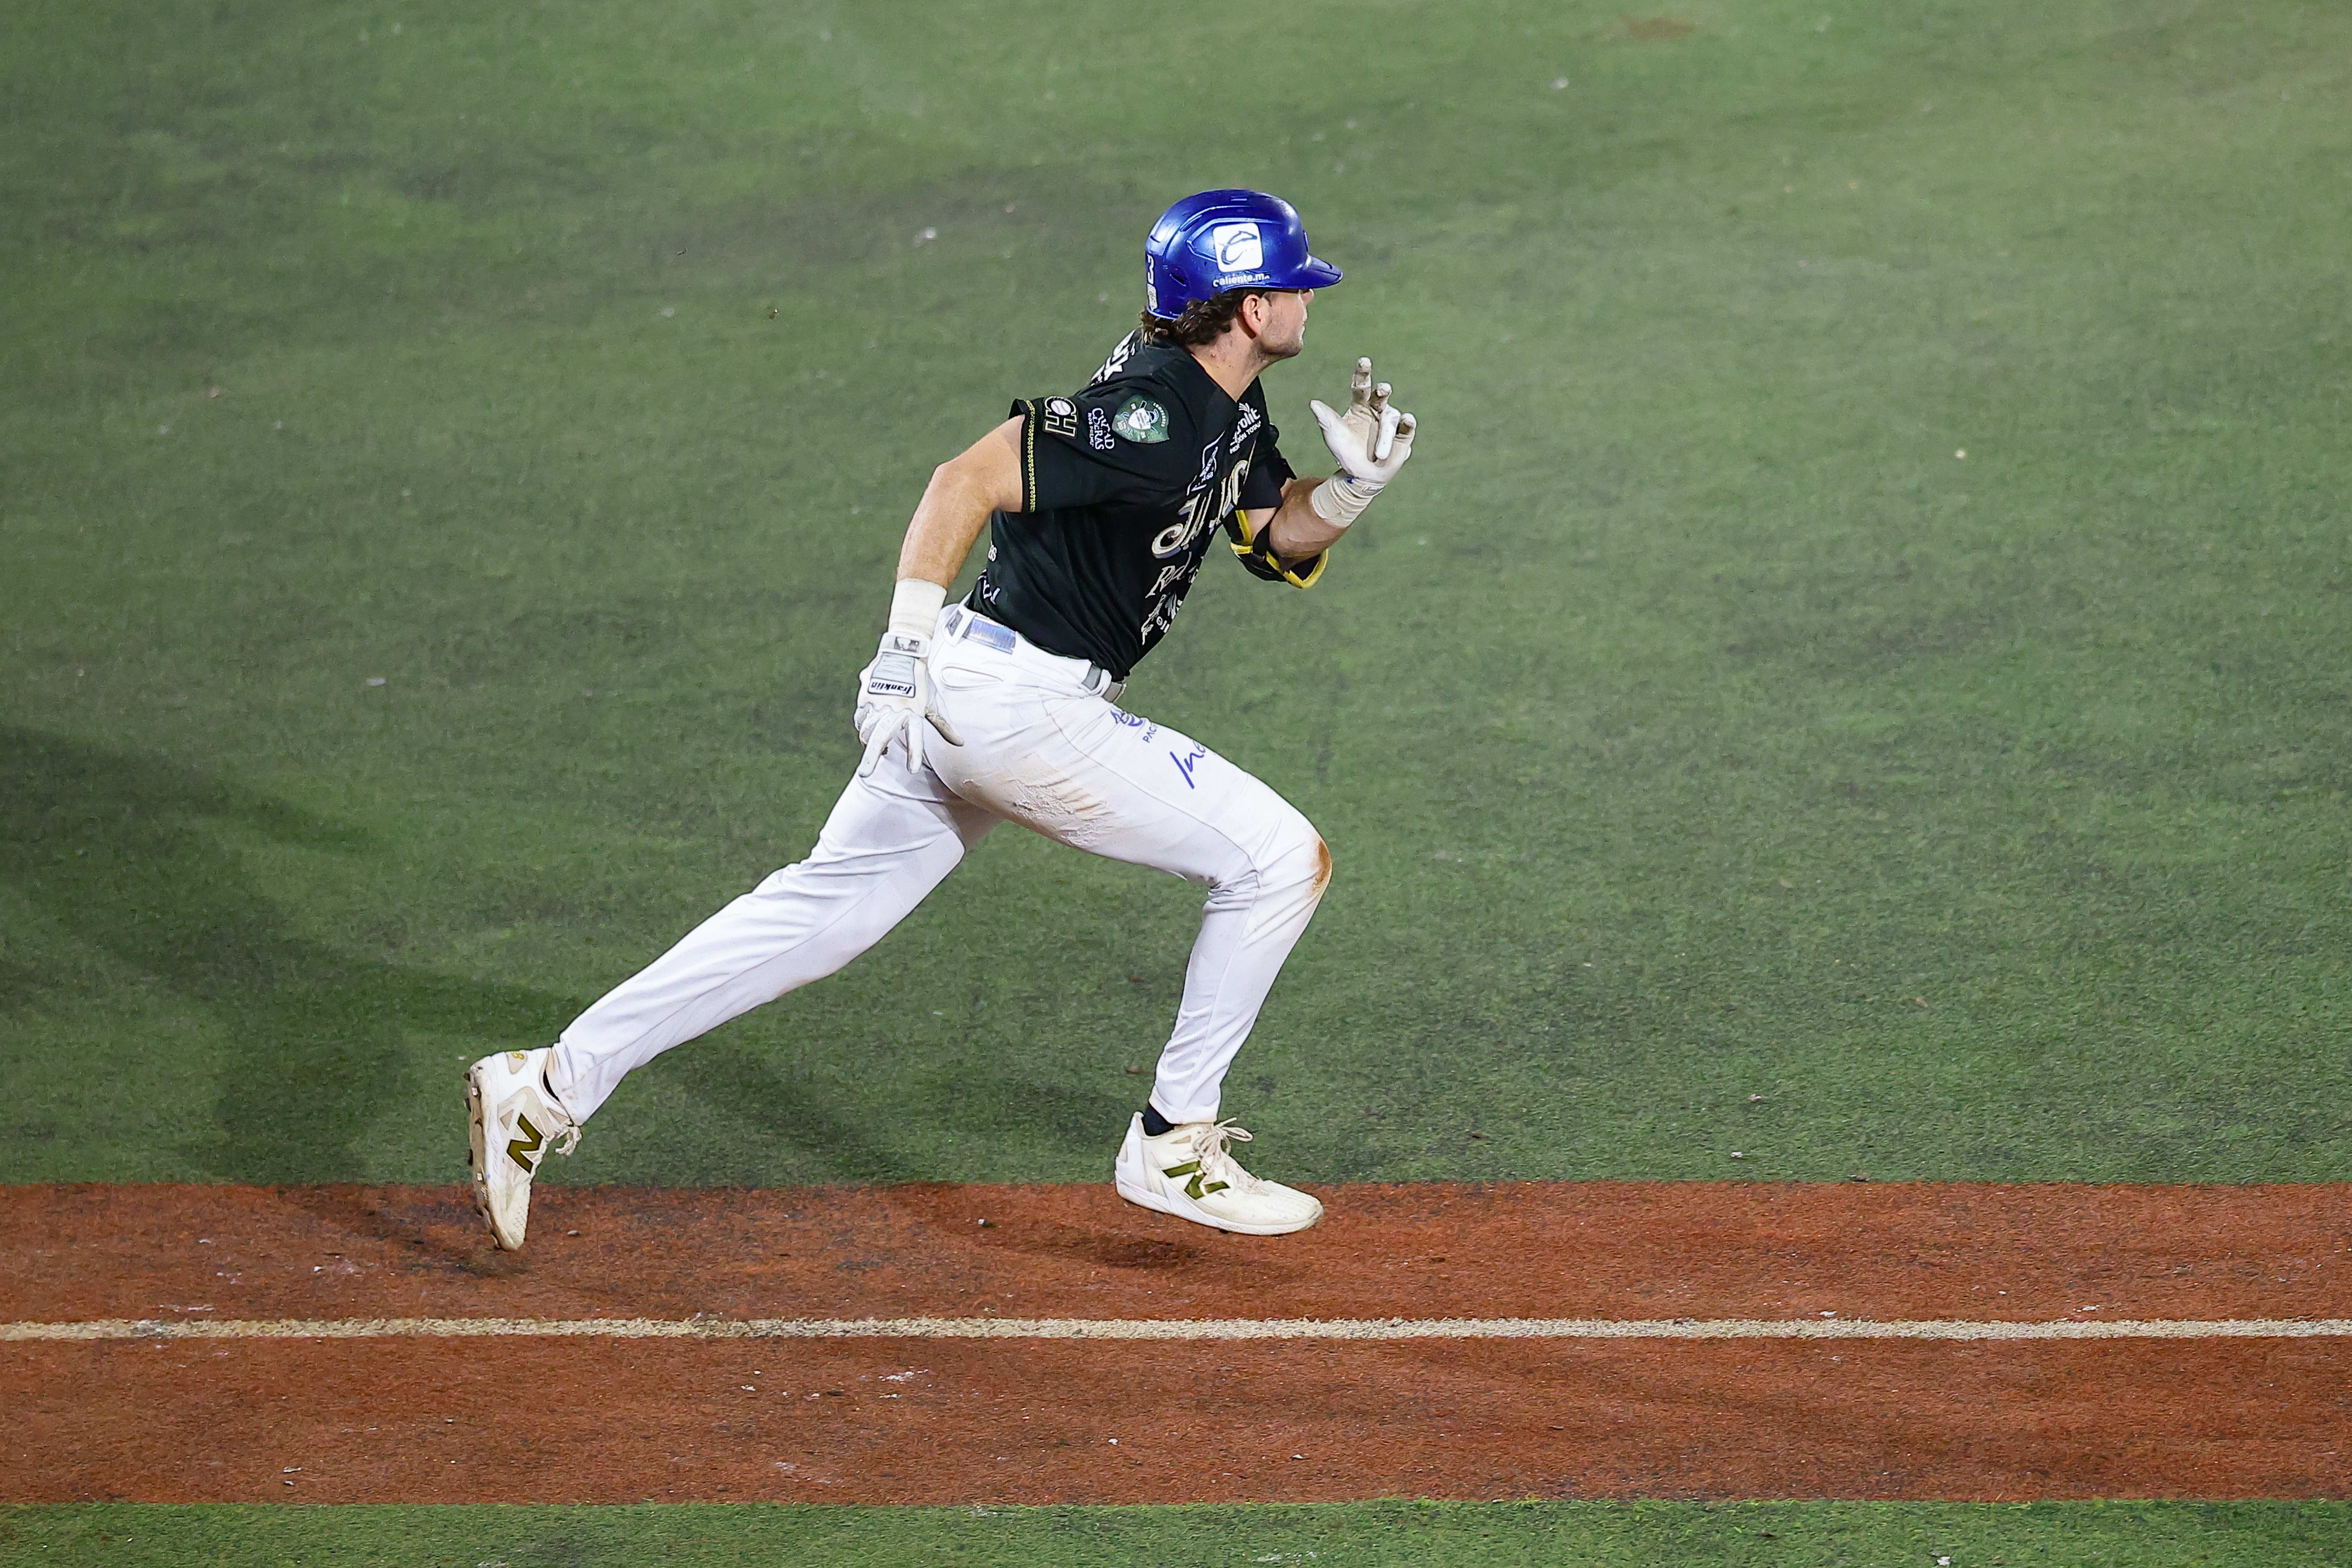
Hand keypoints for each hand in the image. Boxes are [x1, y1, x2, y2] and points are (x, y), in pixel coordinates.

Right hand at [854, 631, 960, 776]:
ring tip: (874, 749)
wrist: (903, 652)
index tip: (912, 770)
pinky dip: (863, 727)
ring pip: (867, 729)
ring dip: (869, 742)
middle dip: (871, 757)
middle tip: (864, 774)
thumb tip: (960, 743)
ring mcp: (877, 702)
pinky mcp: (866, 696)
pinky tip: (867, 732)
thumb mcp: (935, 703)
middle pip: (880, 737)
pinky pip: (860, 718)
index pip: (915, 737)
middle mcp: (895, 708)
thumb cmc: (922, 682)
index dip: (914, 753)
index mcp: (914, 711)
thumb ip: (944, 726)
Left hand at [1309, 357, 1416, 484]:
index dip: (1363, 373)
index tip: (1364, 361)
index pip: (1361, 386)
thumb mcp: (1333, 435)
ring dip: (1386, 435)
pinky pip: (1407, 427)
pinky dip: (1408, 423)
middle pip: (1381, 395)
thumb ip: (1325, 418)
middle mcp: (1376, 409)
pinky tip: (1408, 420)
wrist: (1359, 476)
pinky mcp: (1402, 435)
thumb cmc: (1345, 452)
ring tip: (1379, 454)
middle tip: (1382, 389)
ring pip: (1391, 419)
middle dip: (1382, 390)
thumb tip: (1313, 403)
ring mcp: (1390, 422)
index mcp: (1359, 405)